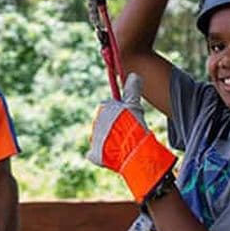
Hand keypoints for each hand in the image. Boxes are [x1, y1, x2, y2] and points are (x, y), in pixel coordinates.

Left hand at [88, 73, 175, 201]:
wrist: (131, 150)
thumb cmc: (134, 125)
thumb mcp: (135, 105)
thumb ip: (133, 90)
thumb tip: (134, 74)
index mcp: (105, 108)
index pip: (111, 108)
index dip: (121, 114)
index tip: (129, 119)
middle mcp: (96, 121)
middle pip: (106, 123)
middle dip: (115, 127)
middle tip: (128, 133)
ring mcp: (94, 138)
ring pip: (101, 137)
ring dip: (110, 141)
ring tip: (124, 145)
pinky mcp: (93, 153)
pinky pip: (95, 154)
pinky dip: (102, 156)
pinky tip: (113, 156)